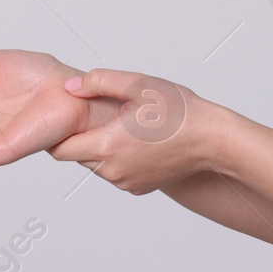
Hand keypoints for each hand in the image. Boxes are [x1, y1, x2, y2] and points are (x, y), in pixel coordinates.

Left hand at [48, 69, 224, 194]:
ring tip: (126, 126)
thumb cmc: (179, 111)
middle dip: (84, 136)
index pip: (60, 148)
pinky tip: (139, 140)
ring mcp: (126, 183)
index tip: (74, 115)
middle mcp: (112, 171)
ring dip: (103, 147)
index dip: (62, 131)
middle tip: (105, 114)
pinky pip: (117, 173)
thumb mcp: (138, 85)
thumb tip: (70, 89)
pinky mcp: (139, 188)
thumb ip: (98, 82)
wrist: (212, 140)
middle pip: (78, 155)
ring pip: (97, 165)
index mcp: (106, 146)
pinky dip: (120, 159)